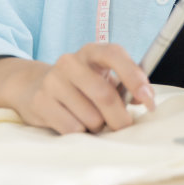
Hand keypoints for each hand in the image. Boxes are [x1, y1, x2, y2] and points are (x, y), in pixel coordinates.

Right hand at [7, 42, 153, 134]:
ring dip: (98, 126)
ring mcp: (52, 81)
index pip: (115, 55)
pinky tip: (76, 124)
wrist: (35, 87)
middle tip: (123, 127)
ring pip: (90, 117)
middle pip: (104, 95)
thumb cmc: (81, 86)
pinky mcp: (40, 101)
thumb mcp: (103, 78)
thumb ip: (126, 86)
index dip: (134, 77)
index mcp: (92, 51)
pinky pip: (72, 128)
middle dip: (120, 118)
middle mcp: (70, 62)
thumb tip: (145, 99)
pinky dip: (81, 133)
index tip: (148, 100)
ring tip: (92, 121)